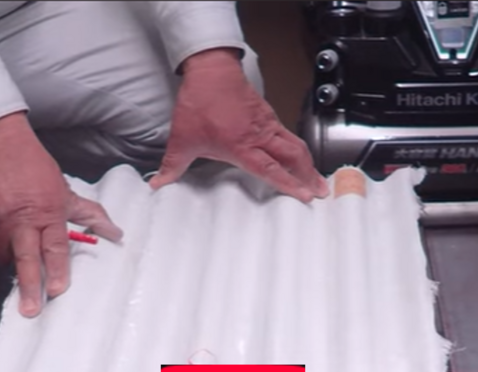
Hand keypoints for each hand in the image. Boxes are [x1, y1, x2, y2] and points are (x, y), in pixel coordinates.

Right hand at [0, 113, 121, 316]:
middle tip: (30, 309)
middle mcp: (22, 219)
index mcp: (48, 213)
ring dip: (8, 260)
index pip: (55, 248)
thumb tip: (115, 232)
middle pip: (26, 259)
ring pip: (1, 254)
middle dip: (29, 286)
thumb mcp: (64, 190)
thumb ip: (89, 215)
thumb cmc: (33, 166)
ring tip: (14, 251)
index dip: (56, 271)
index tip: (57, 290)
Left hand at [149, 48, 328, 201]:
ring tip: (316, 177)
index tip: (304, 196)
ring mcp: (266, 124)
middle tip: (319, 191)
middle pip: (294, 157)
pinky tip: (298, 155)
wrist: (210, 70)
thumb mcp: (182, 139)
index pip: (271, 170)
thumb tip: (158, 183)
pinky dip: (297, 147)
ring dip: (307, 162)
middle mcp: (259, 135)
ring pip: (295, 144)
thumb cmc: (199, 102)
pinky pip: (287, 133)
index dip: (290, 184)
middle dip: (309, 175)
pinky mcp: (267, 115)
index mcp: (242, 146)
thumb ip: (172, 165)